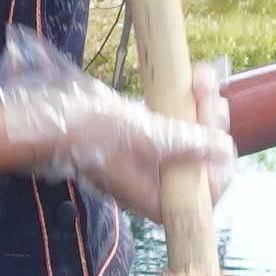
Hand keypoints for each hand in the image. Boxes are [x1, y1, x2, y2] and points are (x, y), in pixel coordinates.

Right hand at [0, 29, 231, 201]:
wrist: (50, 120)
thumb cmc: (90, 136)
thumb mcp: (145, 138)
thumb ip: (186, 145)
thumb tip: (224, 150)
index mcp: (157, 199)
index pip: (205, 193)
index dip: (219, 165)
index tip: (219, 133)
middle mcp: (157, 183)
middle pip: (203, 158)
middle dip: (210, 121)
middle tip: (205, 92)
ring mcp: (151, 160)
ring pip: (192, 135)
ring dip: (201, 105)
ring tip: (200, 77)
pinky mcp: (143, 138)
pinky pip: (175, 122)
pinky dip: (185, 101)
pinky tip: (193, 76)